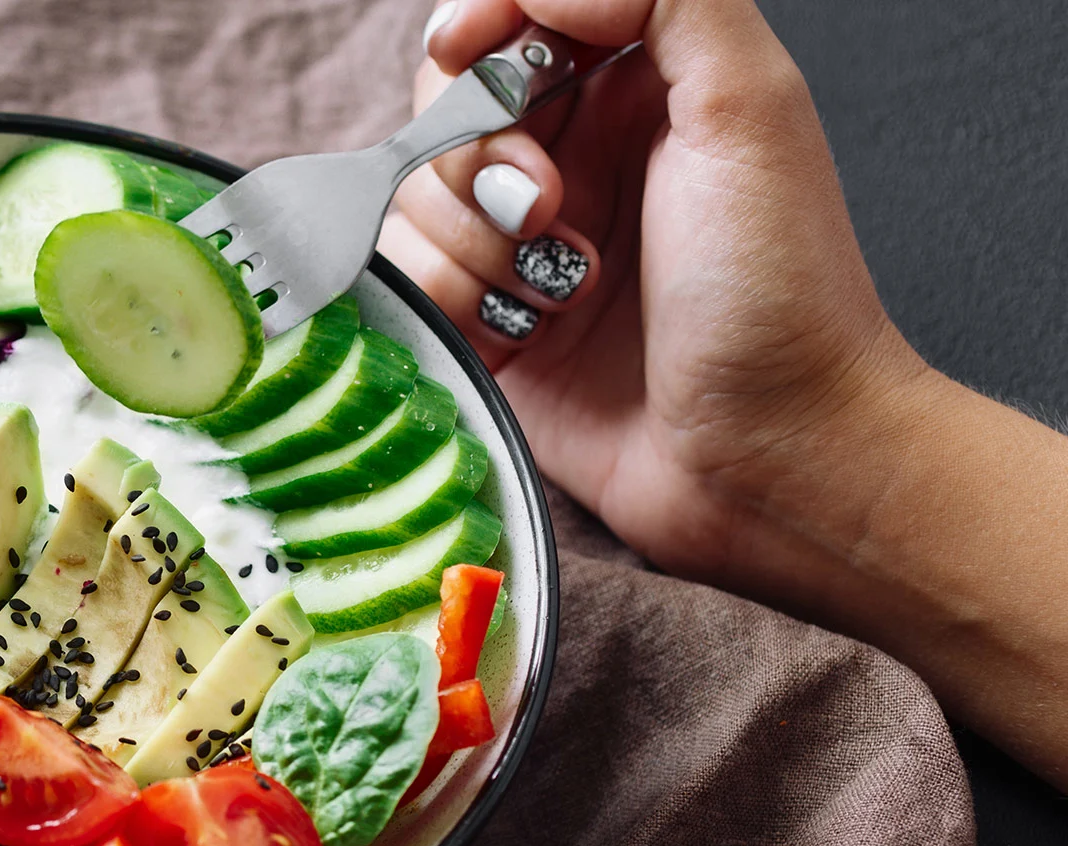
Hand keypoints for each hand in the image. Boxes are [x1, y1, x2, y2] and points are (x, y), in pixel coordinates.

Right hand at [381, 0, 927, 587]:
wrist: (771, 458)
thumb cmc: (778, 292)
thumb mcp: (750, 104)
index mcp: (638, 87)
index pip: (511, 17)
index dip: (475, 25)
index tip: (468, 51)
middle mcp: (574, 158)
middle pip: (442, 103)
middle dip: (474, 150)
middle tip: (547, 206)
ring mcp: (523, 246)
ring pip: (413, 196)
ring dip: (474, 242)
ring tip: (560, 289)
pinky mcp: (487, 328)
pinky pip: (409, 282)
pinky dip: (453, 302)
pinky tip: (526, 334)